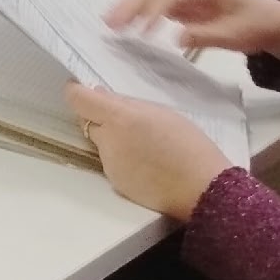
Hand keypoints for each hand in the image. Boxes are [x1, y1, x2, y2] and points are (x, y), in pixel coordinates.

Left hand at [67, 84, 232, 220]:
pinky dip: (122, 159)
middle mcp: (107, 141)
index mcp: (119, 119)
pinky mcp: (116, 184)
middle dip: (100, 117)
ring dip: (113, 139)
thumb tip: (101, 96)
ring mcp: (109, 165)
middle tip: (126, 119)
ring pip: (102, 143)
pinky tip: (147, 164)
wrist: (203, 191)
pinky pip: (112, 163)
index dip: (76, 91)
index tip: (81, 88)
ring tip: (145, 145)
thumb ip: (129, 104)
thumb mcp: (162, 114)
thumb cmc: (189, 146)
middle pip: (88, 121)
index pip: (78, 100)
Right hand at [107, 0, 279, 64]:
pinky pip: (154, 3)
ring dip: (129, 6)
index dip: (153, 9)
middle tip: (110, 23)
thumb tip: (176, 37)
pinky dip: (138, 11)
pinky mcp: (182, 3)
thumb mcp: (237, 34)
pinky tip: (125, 23)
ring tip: (110, 23)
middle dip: (130, 4)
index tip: (139, 30)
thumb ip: (208, 35)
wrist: (272, 21)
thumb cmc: (256, 25)